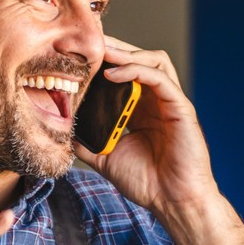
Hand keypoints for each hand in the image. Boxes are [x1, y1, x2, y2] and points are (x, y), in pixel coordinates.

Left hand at [72, 35, 218, 213]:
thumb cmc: (147, 183)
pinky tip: (114, 74)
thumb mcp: (106, 158)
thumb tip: (63, 131)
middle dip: (113, 47)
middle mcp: (156, 101)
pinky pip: (160, 78)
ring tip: (101, 53)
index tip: (77, 55)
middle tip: (88, 42)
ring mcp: (170, 102)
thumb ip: (88, 142)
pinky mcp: (181, 108)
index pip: (124, 73)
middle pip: (138, 59)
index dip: (104, 61)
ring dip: (126, 52)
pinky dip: (137, 70)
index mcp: (141, 109)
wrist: (172, 202)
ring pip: (153, 60)